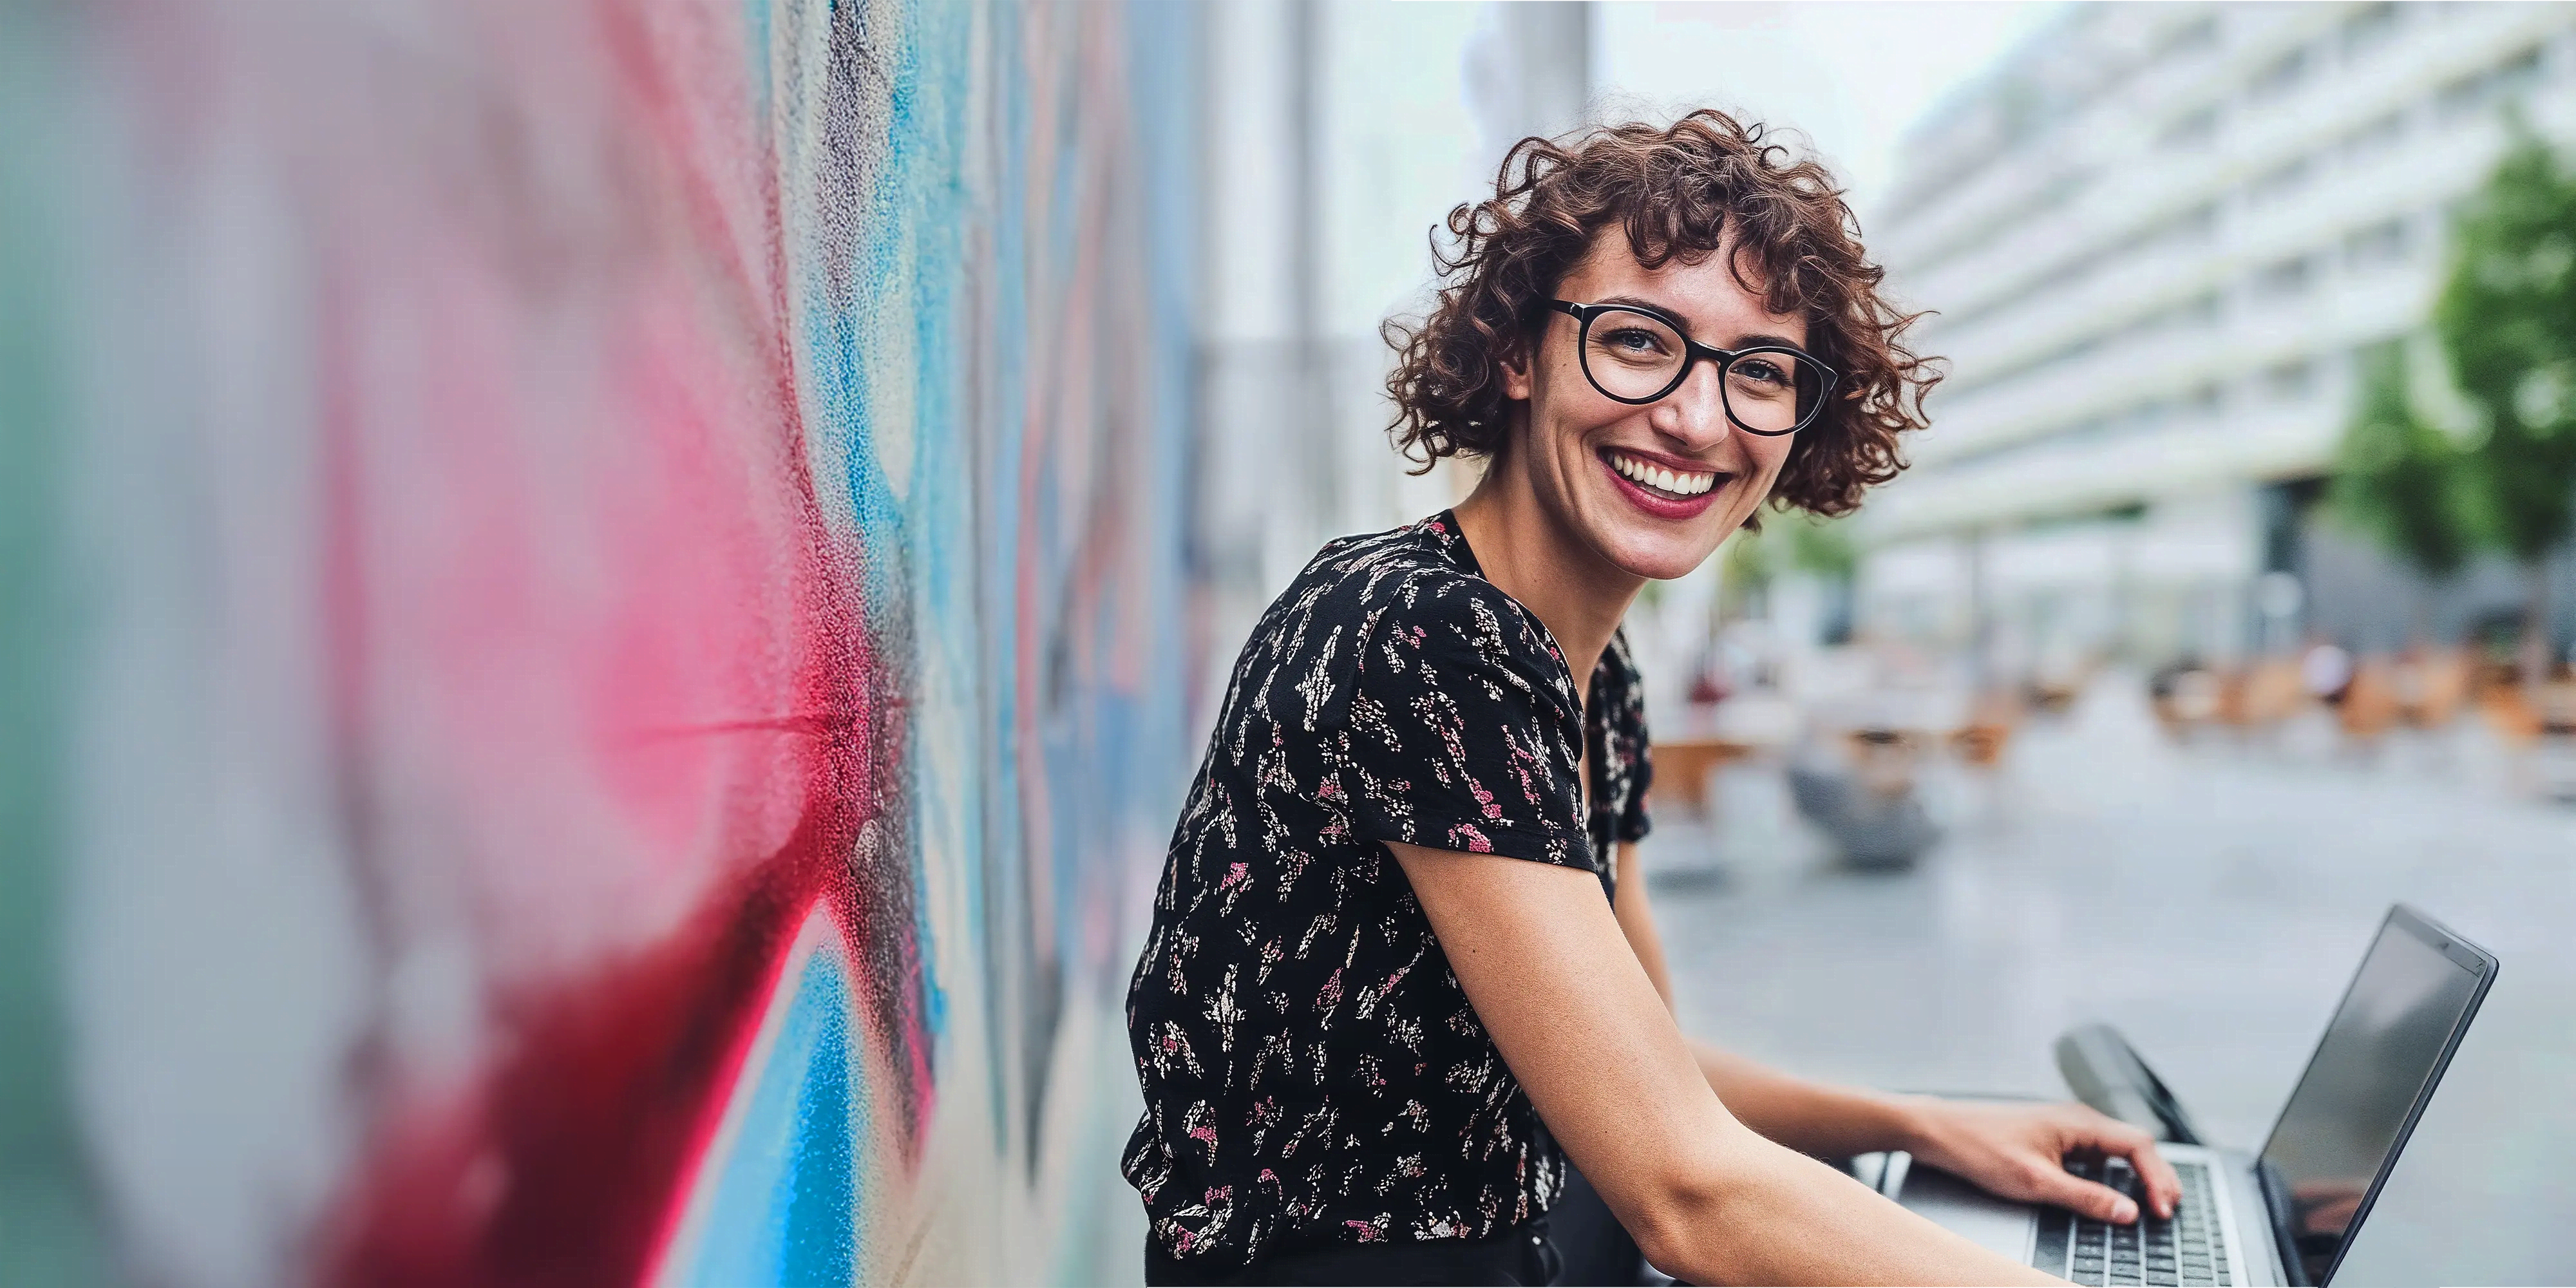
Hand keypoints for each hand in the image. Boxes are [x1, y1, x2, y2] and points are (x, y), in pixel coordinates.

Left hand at [1901, 1098, 2180, 1223]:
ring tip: (2151, 1203)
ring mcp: (2065, 1126)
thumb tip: (2128, 1212)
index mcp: (2079, 1121)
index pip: (2139, 1145)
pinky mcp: (2053, 1136)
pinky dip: (2113, 1172)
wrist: (1939, 1131)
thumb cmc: (1979, 1148)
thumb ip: (2085, 1198)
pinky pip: (2095, 1153)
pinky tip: (2112, 1190)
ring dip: (2137, 1174)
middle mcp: (2077, 1119)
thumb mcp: (2035, 1182)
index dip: (2159, 1179)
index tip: (2164, 1210)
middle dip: (2156, 1177)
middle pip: (2134, 1145)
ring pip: (2116, 1149)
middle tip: (2167, 1210)